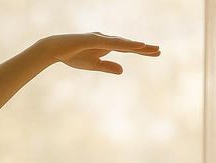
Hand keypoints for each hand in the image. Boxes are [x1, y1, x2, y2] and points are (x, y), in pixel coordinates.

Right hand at [40, 32, 160, 73]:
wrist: (55, 49)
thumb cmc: (73, 56)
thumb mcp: (93, 65)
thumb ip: (108, 67)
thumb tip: (123, 70)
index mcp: (107, 46)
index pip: (128, 48)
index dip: (142, 51)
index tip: (156, 53)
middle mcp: (106, 40)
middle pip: (129, 44)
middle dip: (144, 47)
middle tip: (160, 50)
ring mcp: (100, 38)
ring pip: (122, 42)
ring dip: (135, 45)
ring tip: (148, 48)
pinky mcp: (93, 39)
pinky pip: (110, 42)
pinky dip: (122, 44)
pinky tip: (131, 45)